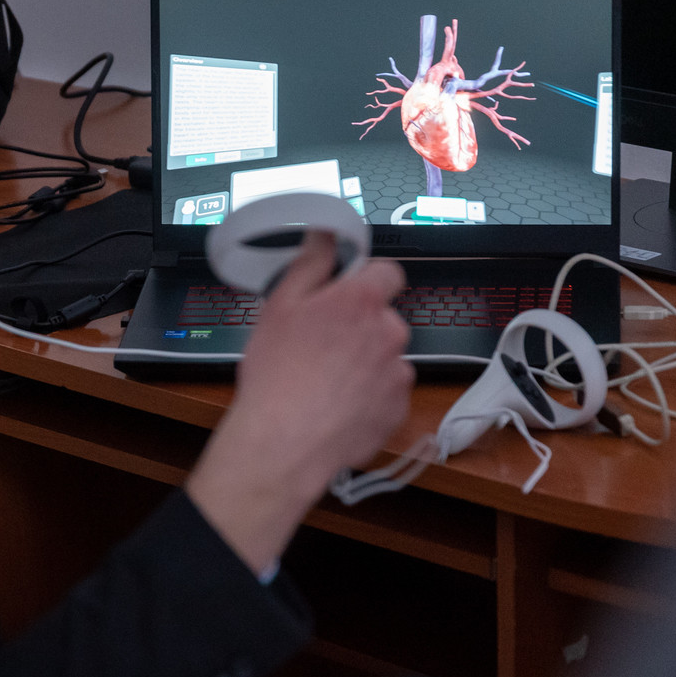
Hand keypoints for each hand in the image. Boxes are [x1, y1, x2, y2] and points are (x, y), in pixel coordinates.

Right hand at [185, 231, 413, 574]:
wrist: (284, 443)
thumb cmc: (277, 376)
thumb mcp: (280, 306)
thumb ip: (311, 263)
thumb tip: (325, 233)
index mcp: (361, 301)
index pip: (387, 272)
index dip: (366, 281)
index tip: (345, 295)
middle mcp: (389, 332)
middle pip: (383, 318)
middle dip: (359, 327)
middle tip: (321, 345)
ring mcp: (397, 373)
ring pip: (385, 357)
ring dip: (365, 363)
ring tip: (326, 382)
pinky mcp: (398, 409)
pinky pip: (387, 393)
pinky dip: (369, 396)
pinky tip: (337, 405)